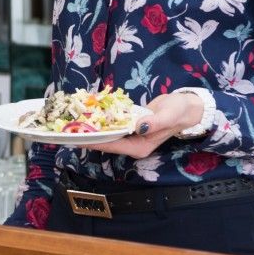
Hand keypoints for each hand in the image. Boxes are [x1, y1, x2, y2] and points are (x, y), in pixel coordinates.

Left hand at [83, 89, 204, 159]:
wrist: (185, 107)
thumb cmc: (179, 112)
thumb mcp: (168, 116)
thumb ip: (155, 122)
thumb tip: (139, 126)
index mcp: (140, 147)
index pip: (113, 145)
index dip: (94, 142)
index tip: (77, 138)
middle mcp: (133, 144)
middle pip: (107, 142)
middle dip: (89, 136)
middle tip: (68, 130)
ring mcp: (131, 136)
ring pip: (108, 134)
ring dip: (93, 129)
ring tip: (73, 123)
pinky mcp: (130, 126)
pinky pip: (113, 125)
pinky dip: (102, 120)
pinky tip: (88, 114)